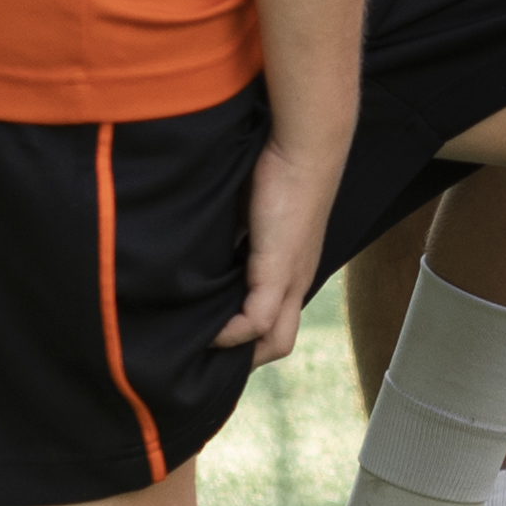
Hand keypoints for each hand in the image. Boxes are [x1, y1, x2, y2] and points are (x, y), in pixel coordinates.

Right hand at [217, 124, 356, 359]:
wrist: (302, 147)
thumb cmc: (275, 171)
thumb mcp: (247, 217)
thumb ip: (232, 242)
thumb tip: (203, 256)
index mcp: (291, 270)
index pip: (276, 324)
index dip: (247, 339)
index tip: (213, 341)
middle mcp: (296, 281)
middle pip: (279, 343)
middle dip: (244, 357)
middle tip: (206, 358)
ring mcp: (291, 278)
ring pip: (275, 340)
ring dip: (239, 351)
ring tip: (203, 350)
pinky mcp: (279, 269)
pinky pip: (258, 320)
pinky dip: (233, 334)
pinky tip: (209, 332)